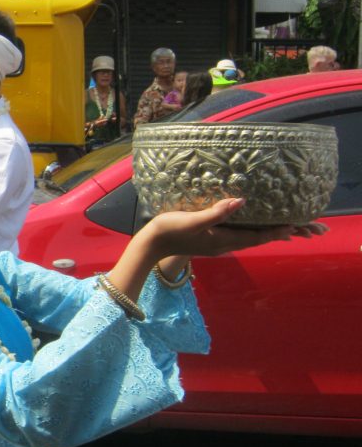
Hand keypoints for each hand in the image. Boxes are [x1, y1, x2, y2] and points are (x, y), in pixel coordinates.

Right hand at [139, 198, 325, 261]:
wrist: (151, 245)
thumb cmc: (169, 230)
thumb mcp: (193, 220)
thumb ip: (217, 212)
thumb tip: (241, 201)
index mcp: (222, 240)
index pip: (256, 237)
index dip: (275, 231)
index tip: (294, 225)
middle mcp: (223, 245)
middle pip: (255, 240)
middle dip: (275, 234)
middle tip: (295, 227)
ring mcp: (216, 245)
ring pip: (247, 240)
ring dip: (264, 234)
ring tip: (279, 227)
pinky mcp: (209, 242)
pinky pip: (237, 238)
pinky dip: (249, 233)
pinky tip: (249, 226)